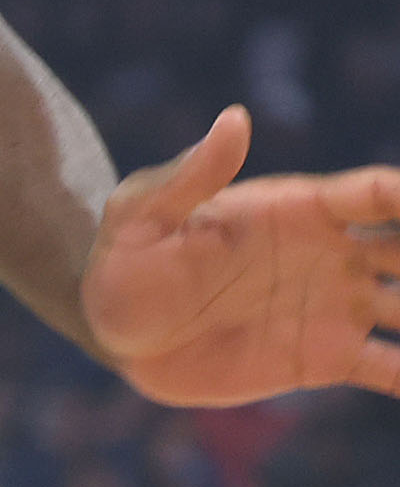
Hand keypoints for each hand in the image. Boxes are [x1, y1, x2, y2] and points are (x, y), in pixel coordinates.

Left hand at [85, 105, 399, 406]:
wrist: (114, 327)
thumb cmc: (125, 258)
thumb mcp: (143, 214)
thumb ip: (189, 175)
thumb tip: (233, 119)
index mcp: (301, 209)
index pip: (377, 194)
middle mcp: (337, 253)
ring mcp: (339, 305)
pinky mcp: (326, 357)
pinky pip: (392, 367)